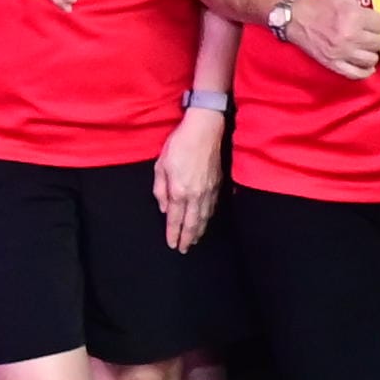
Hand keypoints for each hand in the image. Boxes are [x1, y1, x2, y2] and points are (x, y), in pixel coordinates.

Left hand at [154, 103, 223, 249]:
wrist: (205, 129)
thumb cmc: (180, 144)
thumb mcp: (161, 165)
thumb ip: (160, 189)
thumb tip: (164, 208)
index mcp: (179, 191)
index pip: (175, 219)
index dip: (173, 234)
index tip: (172, 245)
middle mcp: (196, 195)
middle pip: (192, 223)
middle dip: (188, 238)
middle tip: (184, 249)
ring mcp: (209, 190)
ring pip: (205, 217)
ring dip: (199, 230)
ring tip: (195, 239)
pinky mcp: (218, 184)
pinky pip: (213, 207)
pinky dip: (209, 217)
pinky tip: (206, 220)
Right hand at [276, 0, 379, 77]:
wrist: (293, 16)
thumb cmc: (320, 2)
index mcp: (354, 16)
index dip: (376, 20)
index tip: (369, 19)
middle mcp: (350, 36)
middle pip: (379, 42)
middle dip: (374, 36)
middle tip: (366, 32)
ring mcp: (341, 52)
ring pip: (371, 59)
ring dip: (370, 52)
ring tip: (364, 45)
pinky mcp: (333, 64)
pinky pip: (356, 74)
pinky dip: (363, 70)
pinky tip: (363, 63)